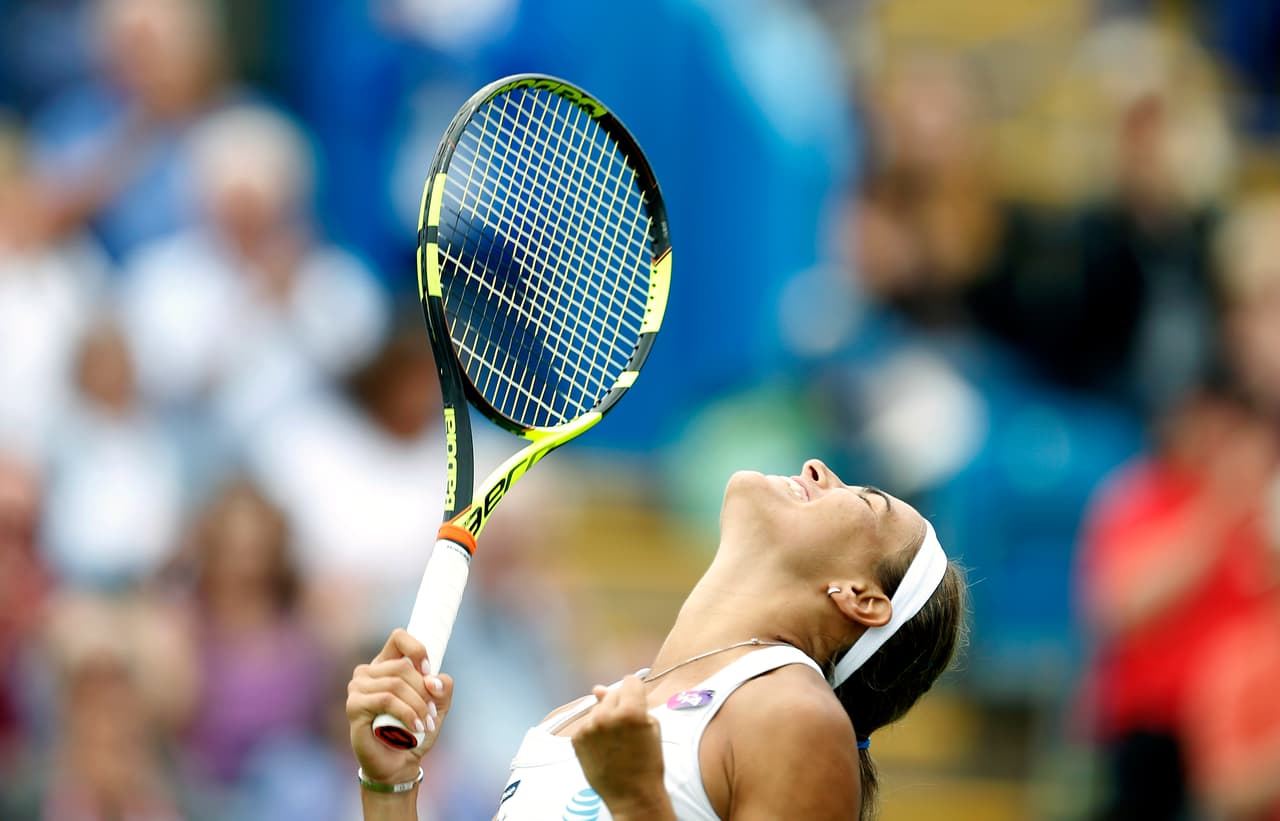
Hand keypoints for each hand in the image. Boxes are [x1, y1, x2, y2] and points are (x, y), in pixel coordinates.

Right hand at [347, 629, 453, 784]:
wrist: (398, 764)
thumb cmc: (415, 732)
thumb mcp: (437, 706)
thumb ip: (443, 688)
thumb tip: (435, 680)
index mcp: (386, 665)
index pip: (399, 637)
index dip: (417, 650)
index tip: (429, 671)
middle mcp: (368, 672)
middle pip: (402, 667)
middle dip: (424, 691)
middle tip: (432, 714)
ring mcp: (357, 688)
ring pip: (395, 684)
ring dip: (417, 705)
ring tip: (425, 724)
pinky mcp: (354, 706)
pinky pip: (386, 700)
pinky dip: (406, 713)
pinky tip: (415, 727)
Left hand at [570, 675, 670, 816]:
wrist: (632, 794)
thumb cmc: (648, 762)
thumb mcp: (651, 728)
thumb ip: (631, 702)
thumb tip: (598, 688)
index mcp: (631, 711)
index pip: (630, 681)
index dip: (636, 692)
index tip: (637, 703)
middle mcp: (606, 716)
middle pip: (612, 694)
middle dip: (619, 706)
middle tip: (626, 728)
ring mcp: (589, 727)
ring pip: (597, 709)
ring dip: (605, 718)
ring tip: (614, 741)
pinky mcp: (577, 739)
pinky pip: (586, 724)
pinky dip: (594, 732)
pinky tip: (603, 747)